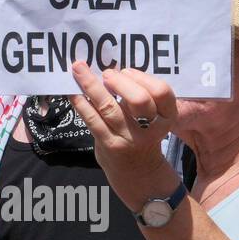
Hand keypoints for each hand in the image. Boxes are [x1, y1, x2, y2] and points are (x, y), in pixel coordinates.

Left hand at [68, 62, 176, 181]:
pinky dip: (80, 103)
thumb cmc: (142, 135)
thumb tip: (110, 67)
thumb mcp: (151, 117)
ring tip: (78, 68)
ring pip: (109, 107)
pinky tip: (71, 91)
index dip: (143, 77)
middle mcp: (151, 128)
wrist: (138, 172)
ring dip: (91, 84)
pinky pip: (92, 120)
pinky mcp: (109, 145)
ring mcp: (129, 138)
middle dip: (119, 81)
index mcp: (167, 116)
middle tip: (106, 74)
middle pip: (139, 100)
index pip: (162, 92)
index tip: (126, 71)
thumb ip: (139, 96)